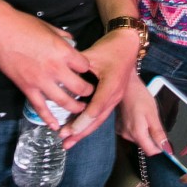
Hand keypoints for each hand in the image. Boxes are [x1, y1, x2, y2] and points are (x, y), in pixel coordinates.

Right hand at [0, 12, 92, 128]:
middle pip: (79, 86)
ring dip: (74, 107)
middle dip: (87, 91)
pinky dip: (49, 118)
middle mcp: (55, 68)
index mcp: (63, 51)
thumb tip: (71, 41)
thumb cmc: (24, 25)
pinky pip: (40, 107)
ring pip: (63, 101)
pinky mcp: (27, 88)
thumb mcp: (50, 27)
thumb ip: (63, 37)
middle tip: (90, 93)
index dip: (88, 68)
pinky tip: (56, 126)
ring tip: (81, 109)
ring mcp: (41, 80)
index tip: (87, 71)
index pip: (85, 65)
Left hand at [58, 29, 140, 147]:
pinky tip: (78, 129)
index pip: (96, 108)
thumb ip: (76, 66)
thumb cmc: (111, 47)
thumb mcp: (92, 54)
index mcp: (111, 85)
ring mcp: (116, 97)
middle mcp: (115, 95)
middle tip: (65, 140)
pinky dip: (89, 122)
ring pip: (100, 119)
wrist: (128, 44)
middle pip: (98, 118)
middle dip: (81, 131)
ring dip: (85, 130)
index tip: (69, 130)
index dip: (82, 121)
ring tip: (69, 141)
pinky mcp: (113, 97)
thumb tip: (57, 73)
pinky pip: (101, 113)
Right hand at [116, 76, 169, 156]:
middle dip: (153, 138)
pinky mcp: (119, 127)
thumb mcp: (153, 114)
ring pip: (139, 139)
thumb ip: (159, 133)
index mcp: (137, 133)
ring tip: (146, 117)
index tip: (166, 142)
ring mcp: (122, 131)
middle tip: (155, 122)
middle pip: (145, 145)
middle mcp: (127, 135)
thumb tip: (166, 148)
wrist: (126, 85)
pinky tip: (139, 117)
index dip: (160, 148)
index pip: (150, 151)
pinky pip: (132, 133)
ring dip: (145, 132)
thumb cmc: (140, 96)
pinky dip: (138, 128)